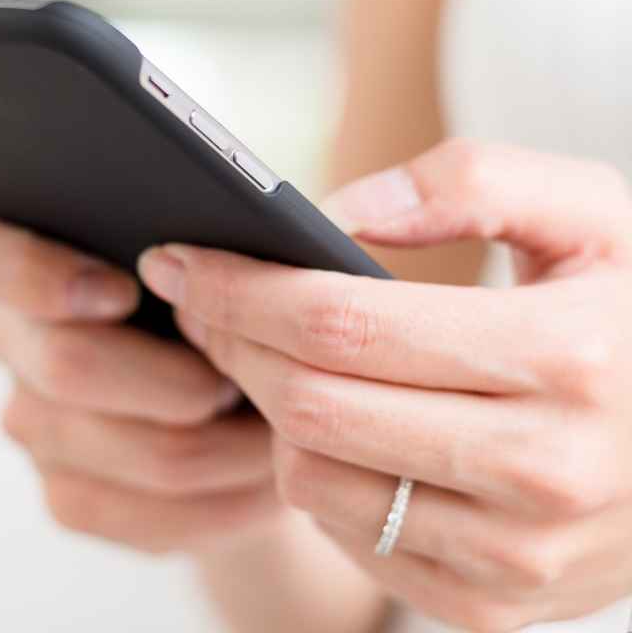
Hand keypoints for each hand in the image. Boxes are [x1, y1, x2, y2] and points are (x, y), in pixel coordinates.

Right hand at [0, 211, 277, 554]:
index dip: (26, 273)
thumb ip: (229, 234)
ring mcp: (33, 424)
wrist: (255, 412)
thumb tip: (259, 242)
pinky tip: (264, 478)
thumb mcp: (239, 248)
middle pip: (69, 366)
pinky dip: (231, 501)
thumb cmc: (240, 304)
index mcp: (22, 250)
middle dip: (185, 378)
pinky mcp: (69, 498)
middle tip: (253, 374)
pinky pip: (155, 515)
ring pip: (140, 450)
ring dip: (235, 446)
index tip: (121, 288)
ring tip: (288, 424)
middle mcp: (11, 340)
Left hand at [141, 139, 631, 631]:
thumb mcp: (601, 215)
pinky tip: (331, 426)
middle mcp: (546, 471)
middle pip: (308, 404)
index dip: (240, 289)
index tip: (180, 259)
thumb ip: (478, 179)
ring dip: (269, 411)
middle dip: (231, 343)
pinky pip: (349, 537)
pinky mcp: (493, 610)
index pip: (340, 324)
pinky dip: (320, 475)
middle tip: (201, 300)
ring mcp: (519, 555)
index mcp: (568, 358)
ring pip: (311, 479)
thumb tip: (341, 210)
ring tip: (269, 357)